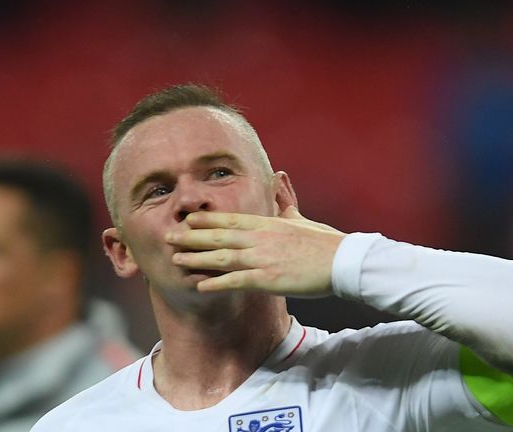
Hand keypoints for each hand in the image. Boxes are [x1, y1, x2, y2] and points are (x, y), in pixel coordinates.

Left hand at [166, 206, 345, 296]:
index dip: (206, 220)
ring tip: (176, 259)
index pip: (230, 220)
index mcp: (268, 224)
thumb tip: (279, 179)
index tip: (188, 219)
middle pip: (219, 237)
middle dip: (192, 237)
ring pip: (221, 258)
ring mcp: (262, 258)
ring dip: (197, 259)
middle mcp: (260, 238)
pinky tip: (201, 287)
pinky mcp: (268, 279)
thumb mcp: (301, 219)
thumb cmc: (325, 243)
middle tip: (169, 235)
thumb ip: (285, 202)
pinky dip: (217, 284)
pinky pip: (236, 281)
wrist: (343, 261)